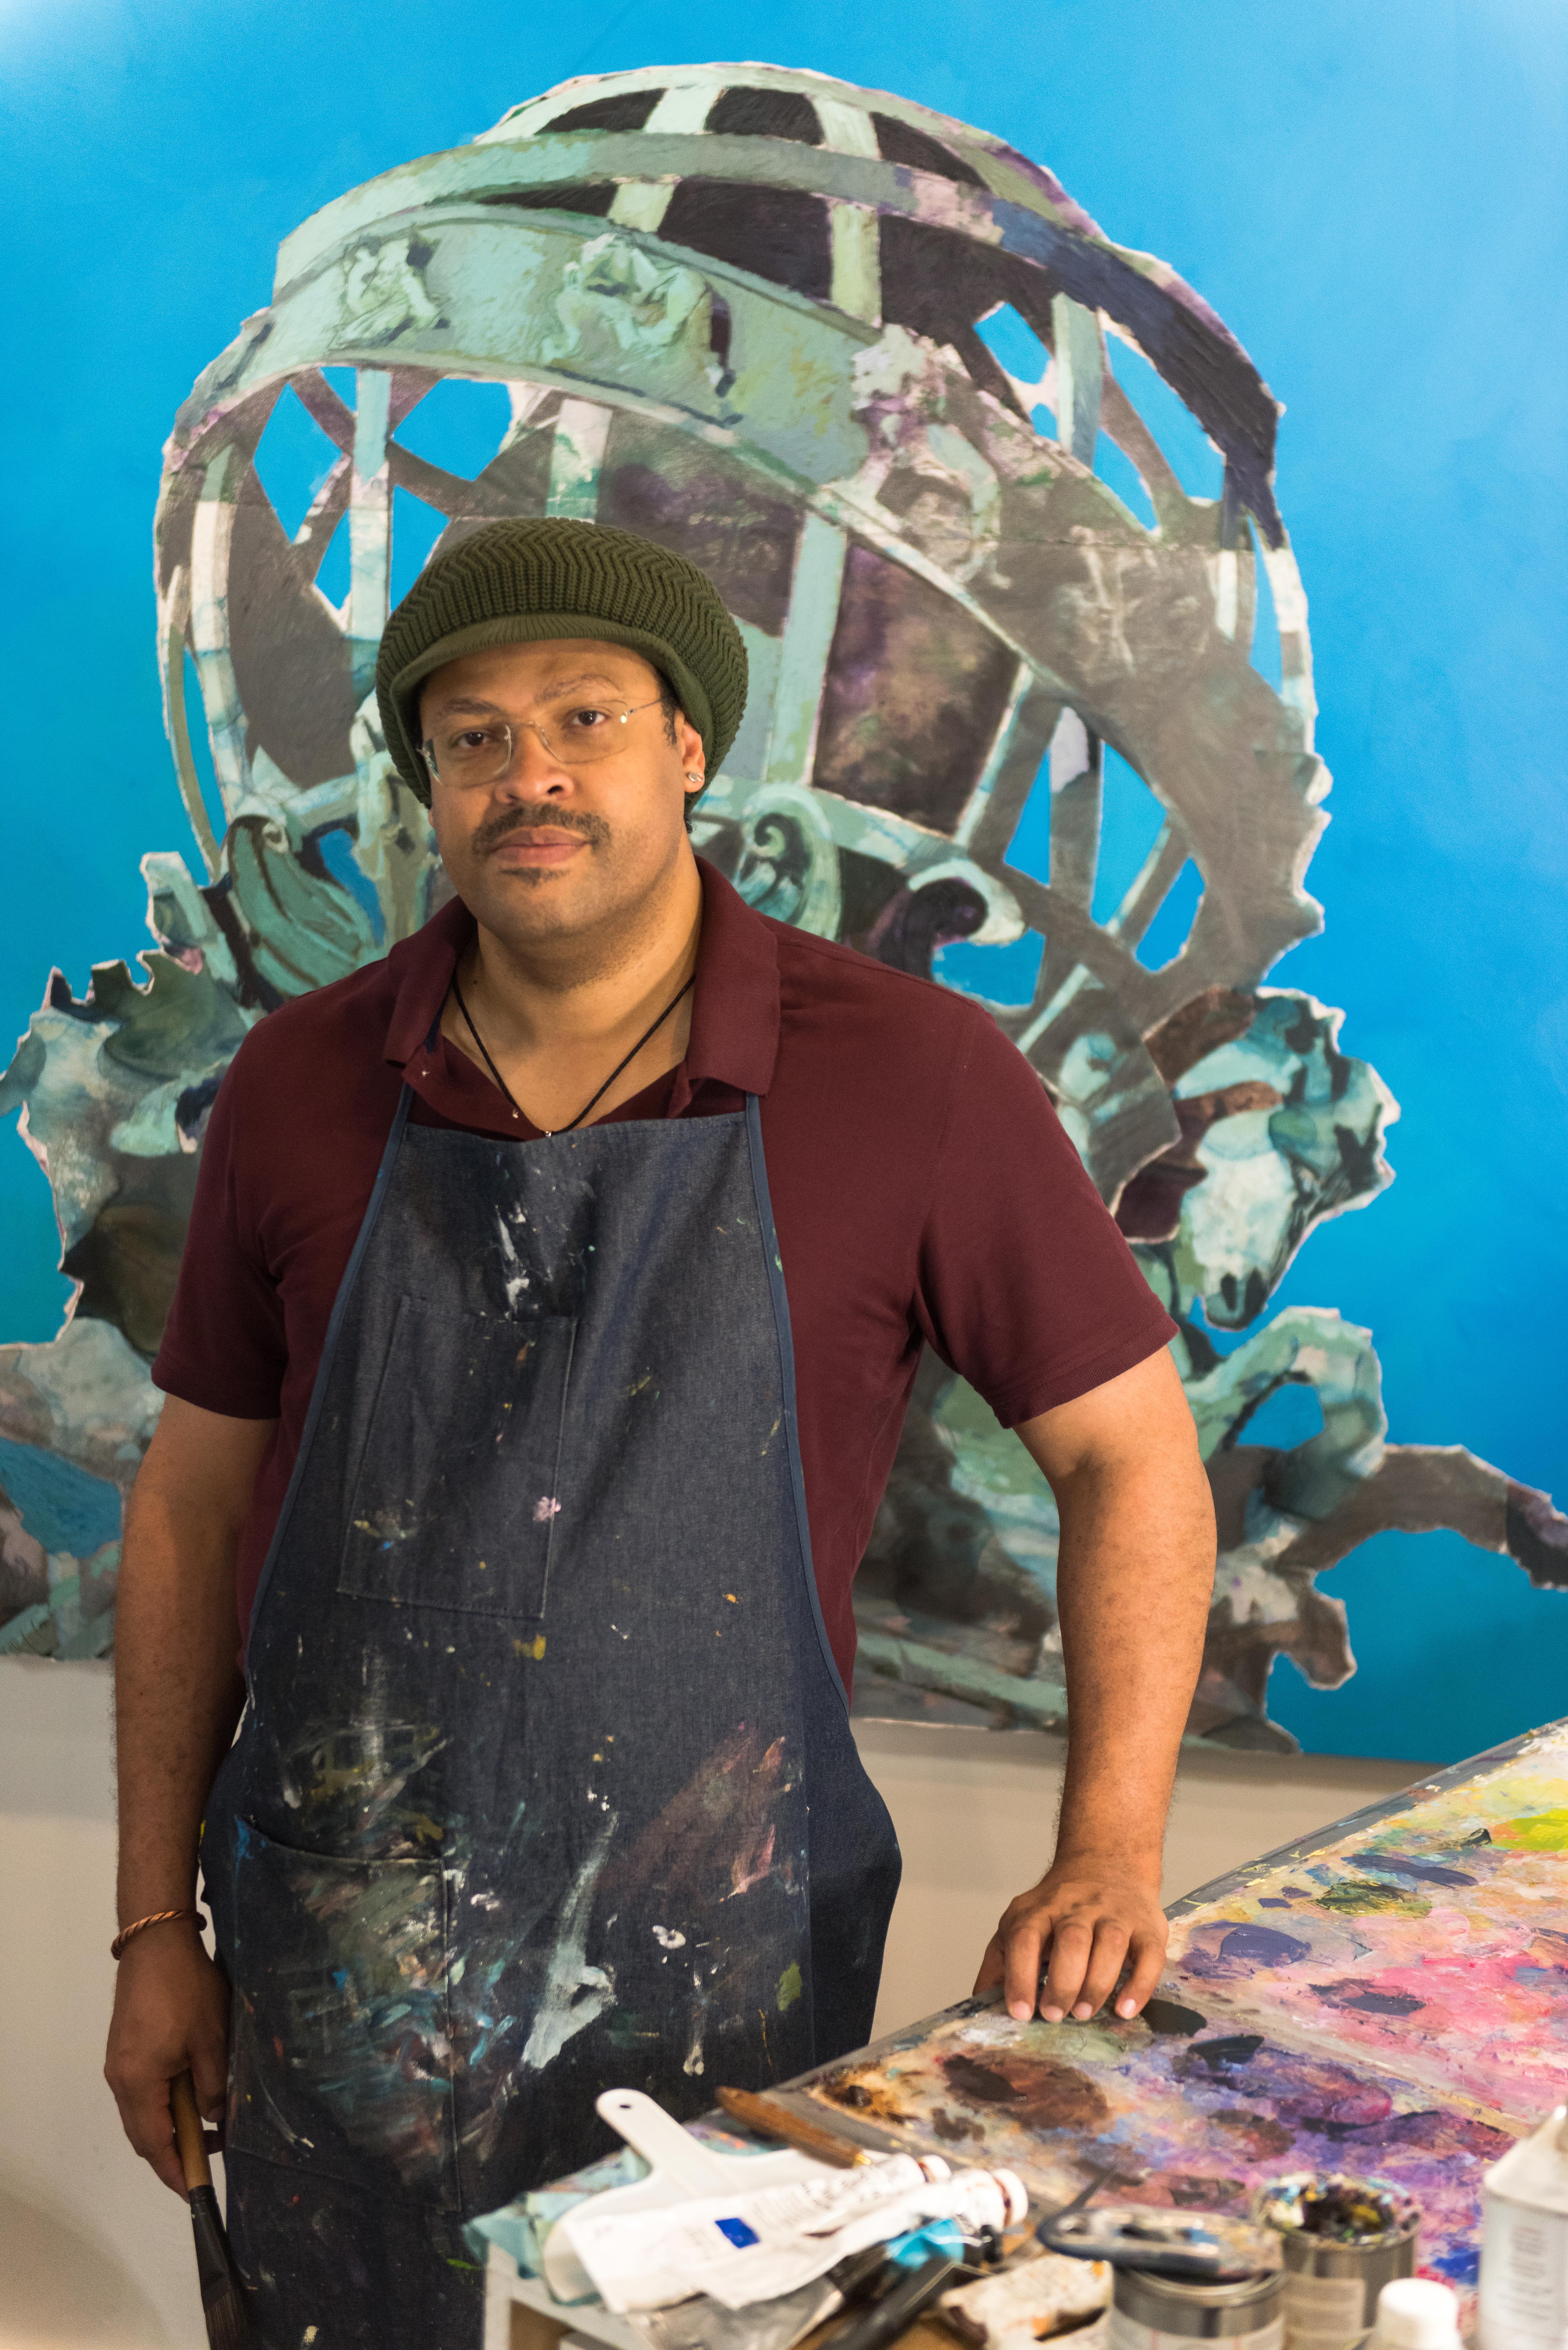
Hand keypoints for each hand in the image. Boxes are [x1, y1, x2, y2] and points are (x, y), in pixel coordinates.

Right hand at [105, 1926, 229, 2193]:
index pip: (154, 2145)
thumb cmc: (188, 1990)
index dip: (175, 2171)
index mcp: (138, 2083)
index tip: (196, 2191)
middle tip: (208, 2158)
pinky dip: (163, 2102)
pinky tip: (190, 2094)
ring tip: (206, 2126)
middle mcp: (120, 2079)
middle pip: (143, 2133)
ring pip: (141, 2111)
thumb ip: (212, 2086)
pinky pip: (141, 2089)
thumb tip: (213, 2120)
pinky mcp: (124, 2047)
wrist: (157, 1942)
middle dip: (173, 2152)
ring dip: (170, 2124)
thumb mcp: (211, 2040)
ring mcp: (119, 2062)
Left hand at [972, 1857, 1167, 2023]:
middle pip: (1072, 1940)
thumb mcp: (1021, 1923)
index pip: (1025, 1937)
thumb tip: (979, 2003)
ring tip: (1084, 2012)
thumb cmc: (1058, 1909)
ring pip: (1111, 1944)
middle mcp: (1078, 1908)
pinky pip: (1149, 1955)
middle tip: (1054, 2015)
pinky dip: (1140, 1985)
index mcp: (1040, 1910)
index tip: (1019, 2012)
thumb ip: (1000, 1961)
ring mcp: (1115, 1916)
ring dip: (1097, 1983)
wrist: (1107, 1865)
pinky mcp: (1147, 1927)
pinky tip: (1126, 2009)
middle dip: (1062, 1982)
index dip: (1020, 1975)